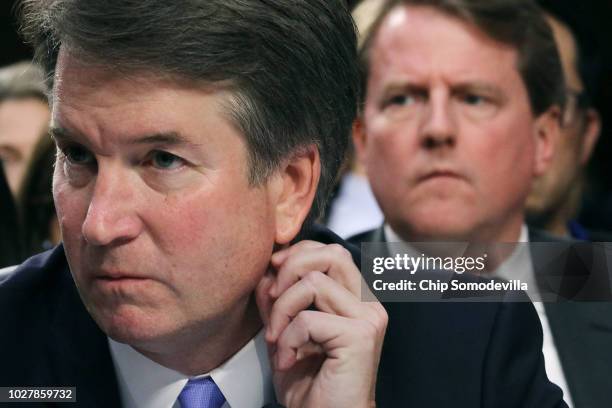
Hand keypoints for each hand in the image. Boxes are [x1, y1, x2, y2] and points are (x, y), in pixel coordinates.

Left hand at [255, 241, 387, 407]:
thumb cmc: (309, 383)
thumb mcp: (285, 329)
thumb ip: (279, 297)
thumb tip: (267, 269)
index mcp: (354, 298)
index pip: (330, 251)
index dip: (298, 255)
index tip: (273, 276)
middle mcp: (367, 304)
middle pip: (330, 253)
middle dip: (290, 270)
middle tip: (272, 301)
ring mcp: (367, 318)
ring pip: (313, 283)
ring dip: (282, 310)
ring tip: (278, 340)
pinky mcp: (360, 336)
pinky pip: (308, 319)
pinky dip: (288, 339)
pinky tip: (287, 360)